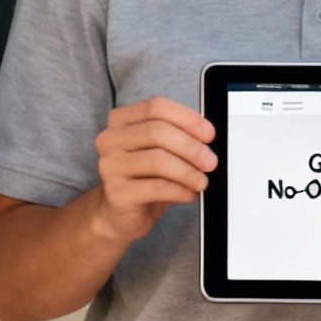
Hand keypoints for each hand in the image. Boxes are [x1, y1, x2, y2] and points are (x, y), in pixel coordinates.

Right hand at [89, 97, 217, 241]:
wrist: (120, 213)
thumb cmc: (142, 178)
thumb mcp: (158, 150)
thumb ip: (176, 136)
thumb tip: (205, 136)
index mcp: (120, 120)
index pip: (156, 107)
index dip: (187, 118)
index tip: (208, 134)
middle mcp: (110, 139)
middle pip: (157, 132)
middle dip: (191, 147)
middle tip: (210, 161)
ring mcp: (110, 165)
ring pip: (158, 160)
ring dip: (188, 171)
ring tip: (201, 181)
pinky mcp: (117, 192)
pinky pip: (157, 187)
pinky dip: (180, 190)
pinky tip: (189, 194)